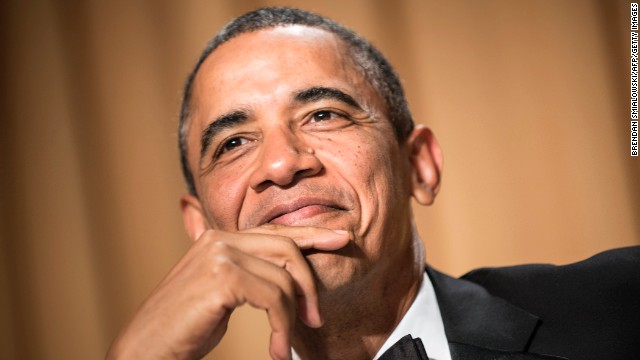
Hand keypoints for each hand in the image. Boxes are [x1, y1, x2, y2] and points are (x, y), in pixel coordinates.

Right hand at [106, 225, 349, 359]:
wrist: (146, 350)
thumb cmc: (185, 328)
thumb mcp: (222, 294)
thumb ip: (247, 275)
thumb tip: (284, 277)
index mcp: (219, 239)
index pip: (275, 232)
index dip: (311, 235)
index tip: (341, 240)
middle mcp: (219, 239)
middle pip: (287, 249)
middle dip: (309, 283)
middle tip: (316, 318)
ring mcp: (219, 255)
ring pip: (284, 279)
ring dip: (292, 318)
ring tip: (285, 346)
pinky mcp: (222, 277)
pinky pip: (274, 298)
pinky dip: (282, 328)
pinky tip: (277, 349)